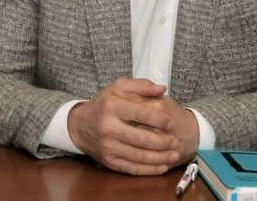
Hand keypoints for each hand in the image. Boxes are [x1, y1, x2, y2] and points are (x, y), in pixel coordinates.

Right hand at [66, 78, 197, 174]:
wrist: (80, 125)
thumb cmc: (103, 105)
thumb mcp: (118, 88)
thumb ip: (141, 86)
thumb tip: (162, 88)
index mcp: (112, 106)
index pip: (141, 114)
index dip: (160, 120)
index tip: (172, 123)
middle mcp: (108, 127)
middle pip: (142, 138)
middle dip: (163, 142)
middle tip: (176, 141)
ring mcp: (108, 146)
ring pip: (139, 156)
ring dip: (160, 158)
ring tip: (174, 155)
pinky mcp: (109, 161)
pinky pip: (132, 168)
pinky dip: (149, 170)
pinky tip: (161, 166)